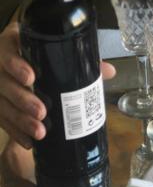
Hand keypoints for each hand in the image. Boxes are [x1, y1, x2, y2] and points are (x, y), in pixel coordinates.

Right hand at [0, 22, 116, 148]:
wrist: (24, 57)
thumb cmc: (45, 52)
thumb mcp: (58, 50)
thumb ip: (81, 59)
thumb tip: (108, 71)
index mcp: (14, 44)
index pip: (8, 53)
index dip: (16, 65)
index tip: (31, 78)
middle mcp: (1, 65)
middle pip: (3, 83)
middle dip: (22, 99)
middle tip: (41, 112)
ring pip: (2, 104)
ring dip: (19, 120)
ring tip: (40, 132)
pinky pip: (2, 118)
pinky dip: (15, 131)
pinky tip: (28, 142)